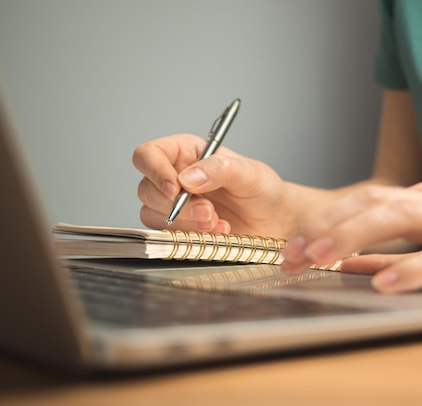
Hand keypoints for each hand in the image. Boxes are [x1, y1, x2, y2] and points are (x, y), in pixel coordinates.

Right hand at [132, 134, 291, 236]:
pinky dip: (191, 237)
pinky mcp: (180, 229)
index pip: (148, 155)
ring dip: (185, 223)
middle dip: (177, 205)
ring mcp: (175, 205)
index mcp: (186, 153)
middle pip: (147, 189)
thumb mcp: (248, 173)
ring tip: (217, 222)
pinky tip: (217, 231)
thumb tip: (187, 178)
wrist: (274, 219)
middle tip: (209, 211)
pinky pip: (168, 235)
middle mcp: (175, 177)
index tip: (175, 188)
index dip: (154, 171)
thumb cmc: (262, 189)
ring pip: (152, 214)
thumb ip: (220, 169)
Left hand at [282, 181, 421, 296]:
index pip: (364, 202)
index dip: (324, 222)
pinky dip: (413, 267)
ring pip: (403, 217)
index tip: (292, 249)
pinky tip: (385, 281)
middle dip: (327, 228)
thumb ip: (397, 251)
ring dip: (356, 235)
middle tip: (291, 257)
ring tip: (322, 258)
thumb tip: (350, 261)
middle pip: (373, 203)